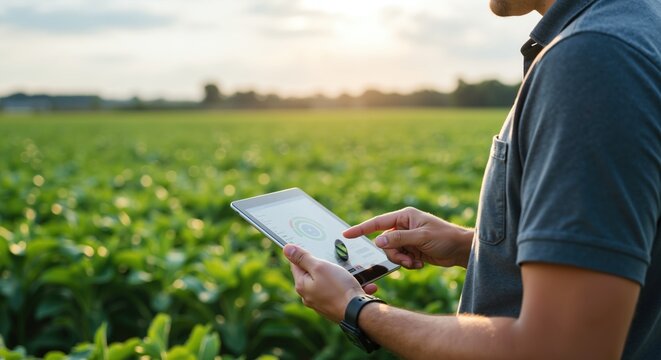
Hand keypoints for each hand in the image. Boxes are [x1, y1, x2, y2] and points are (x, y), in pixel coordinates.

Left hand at [283, 244, 376, 322]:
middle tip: (335, 255)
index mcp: (302, 286)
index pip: (296, 264)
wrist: (359, 313)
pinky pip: (341, 292)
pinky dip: (350, 286)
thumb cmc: (339, 288)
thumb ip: (303, 258)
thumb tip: (286, 249)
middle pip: (313, 273)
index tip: (311, 244)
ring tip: (353, 269)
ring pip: (329, 282)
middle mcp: (309, 296)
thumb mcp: (319, 267)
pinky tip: (362, 283)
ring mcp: (322, 303)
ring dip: (340, 275)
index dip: (302, 253)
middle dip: (324, 264)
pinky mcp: (335, 307)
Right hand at [343, 207, 473, 268]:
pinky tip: (421, 264)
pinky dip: (408, 264)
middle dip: (394, 254)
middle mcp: (403, 226)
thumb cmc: (445, 238)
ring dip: (402, 260)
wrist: (461, 250)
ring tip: (416, 262)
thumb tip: (378, 242)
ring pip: (392, 253)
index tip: (346, 234)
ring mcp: (407, 239)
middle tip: (408, 259)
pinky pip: (401, 259)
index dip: (361, 229)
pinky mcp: (412, 250)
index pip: (377, 222)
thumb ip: (399, 239)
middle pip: (385, 242)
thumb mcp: (421, 237)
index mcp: (404, 216)